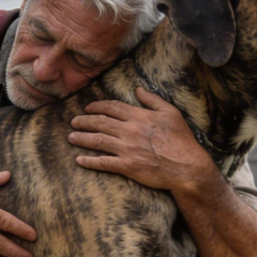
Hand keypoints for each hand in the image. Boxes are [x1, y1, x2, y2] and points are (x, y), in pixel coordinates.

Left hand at [69, 87, 210, 190]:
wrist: (186, 166)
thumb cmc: (181, 139)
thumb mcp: (170, 112)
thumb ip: (152, 100)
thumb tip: (138, 89)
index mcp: (139, 116)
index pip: (112, 108)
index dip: (97, 107)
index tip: (88, 109)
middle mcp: (129, 131)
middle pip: (100, 123)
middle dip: (84, 121)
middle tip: (73, 122)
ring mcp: (126, 149)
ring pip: (98, 140)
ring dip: (82, 138)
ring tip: (71, 137)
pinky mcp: (126, 166)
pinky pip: (103, 163)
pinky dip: (89, 161)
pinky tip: (79, 160)